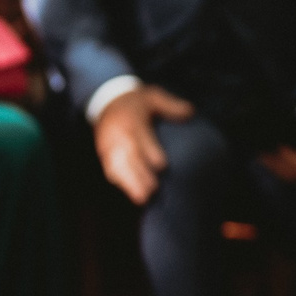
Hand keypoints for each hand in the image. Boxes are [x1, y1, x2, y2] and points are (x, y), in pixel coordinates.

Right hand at [95, 85, 193, 204]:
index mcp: (129, 118)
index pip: (139, 135)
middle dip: (138, 173)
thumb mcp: (153, 96)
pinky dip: (120, 182)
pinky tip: (132, 195)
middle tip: (152, 190)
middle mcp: (117, 133)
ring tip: (143, 199)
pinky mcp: (104, 153)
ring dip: (129, 183)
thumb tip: (190, 111)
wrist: (107, 100)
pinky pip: (109, 169)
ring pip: (116, 166)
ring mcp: (109, 145)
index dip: (149, 150)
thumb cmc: (136, 101)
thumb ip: (170, 105)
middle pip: (127, 155)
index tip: (162, 165)